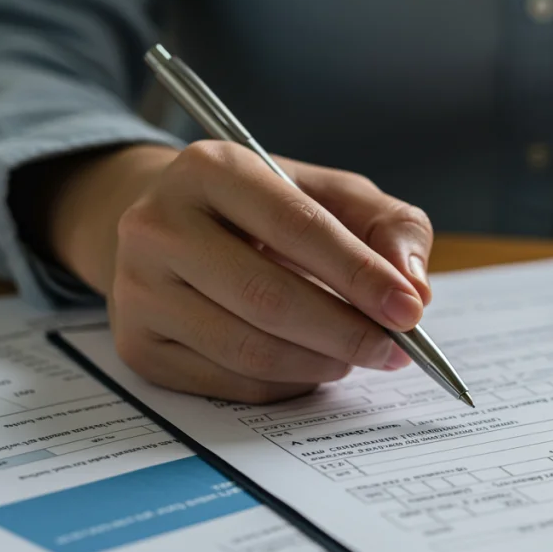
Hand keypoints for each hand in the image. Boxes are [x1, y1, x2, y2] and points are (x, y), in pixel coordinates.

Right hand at [49, 142, 432, 402]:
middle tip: (397, 349)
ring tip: (359, 355)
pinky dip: (288, 383)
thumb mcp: (331, 194)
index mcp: (209, 168)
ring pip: (248, 349)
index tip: (411, 310)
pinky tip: (313, 365)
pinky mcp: (138, 345)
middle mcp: (158, 225)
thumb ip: (387, 226)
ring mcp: (138, 289)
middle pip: (268, 297)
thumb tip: (414, 285)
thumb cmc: (266, 211)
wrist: (170, 228)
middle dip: (346, 331)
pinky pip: (230, 382)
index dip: (360, 274)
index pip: (296, 226)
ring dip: (321, 362)